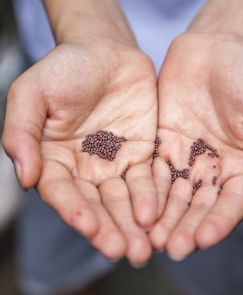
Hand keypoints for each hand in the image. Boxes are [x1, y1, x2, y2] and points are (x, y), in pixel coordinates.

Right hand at [2, 38, 157, 265]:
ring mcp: (116, 163)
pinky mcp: (142, 155)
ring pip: (125, 200)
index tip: (88, 227)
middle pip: (98, 206)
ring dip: (134, 224)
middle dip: (111, 229)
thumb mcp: (33, 92)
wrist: (106, 51)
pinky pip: (148, 180)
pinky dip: (153, 198)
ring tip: (145, 247)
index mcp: (55, 159)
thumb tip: (24, 177)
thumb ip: (22, 133)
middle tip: (127, 252)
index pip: (63, 193)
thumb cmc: (66, 67)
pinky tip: (159, 215)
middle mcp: (86, 168)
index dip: (75, 212)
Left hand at [149, 33, 242, 259]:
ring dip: (162, 217)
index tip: (202, 240)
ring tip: (150, 238)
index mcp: (241, 166)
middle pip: (197, 206)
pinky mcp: (160, 144)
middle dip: (184, 227)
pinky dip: (145, 191)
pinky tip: (136, 207)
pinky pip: (151, 171)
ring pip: (171, 195)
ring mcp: (184, 158)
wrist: (215, 49)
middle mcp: (211, 168)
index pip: (230, 203)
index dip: (218, 223)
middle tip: (170, 248)